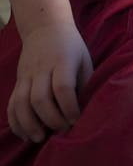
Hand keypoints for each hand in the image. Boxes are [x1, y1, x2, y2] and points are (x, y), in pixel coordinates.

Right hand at [7, 21, 93, 142]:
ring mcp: (27, 75)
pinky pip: (11, 104)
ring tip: (40, 138)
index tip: (76, 120)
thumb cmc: (71, 48)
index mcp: (63, 61)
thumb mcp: (84, 59)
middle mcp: (42, 68)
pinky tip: (25, 134)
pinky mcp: (18, 81)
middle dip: (51, 119)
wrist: (45, 27)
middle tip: (61, 130)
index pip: (63, 87)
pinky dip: (15, 122)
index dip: (69, 107)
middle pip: (40, 98)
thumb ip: (85, 83)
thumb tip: (88, 112)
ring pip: (21, 103)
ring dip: (29, 124)